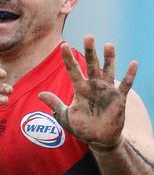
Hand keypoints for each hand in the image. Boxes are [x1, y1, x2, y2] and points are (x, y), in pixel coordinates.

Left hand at [38, 36, 137, 151]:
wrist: (98, 138)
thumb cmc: (81, 127)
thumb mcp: (65, 116)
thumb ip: (55, 104)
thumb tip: (40, 94)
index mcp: (80, 89)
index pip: (73, 70)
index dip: (68, 58)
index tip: (63, 45)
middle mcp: (93, 86)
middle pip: (91, 65)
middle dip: (90, 51)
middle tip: (88, 37)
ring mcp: (107, 90)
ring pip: (108, 70)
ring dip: (109, 58)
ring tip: (108, 45)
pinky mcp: (119, 98)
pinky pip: (126, 85)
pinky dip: (130, 75)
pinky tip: (133, 63)